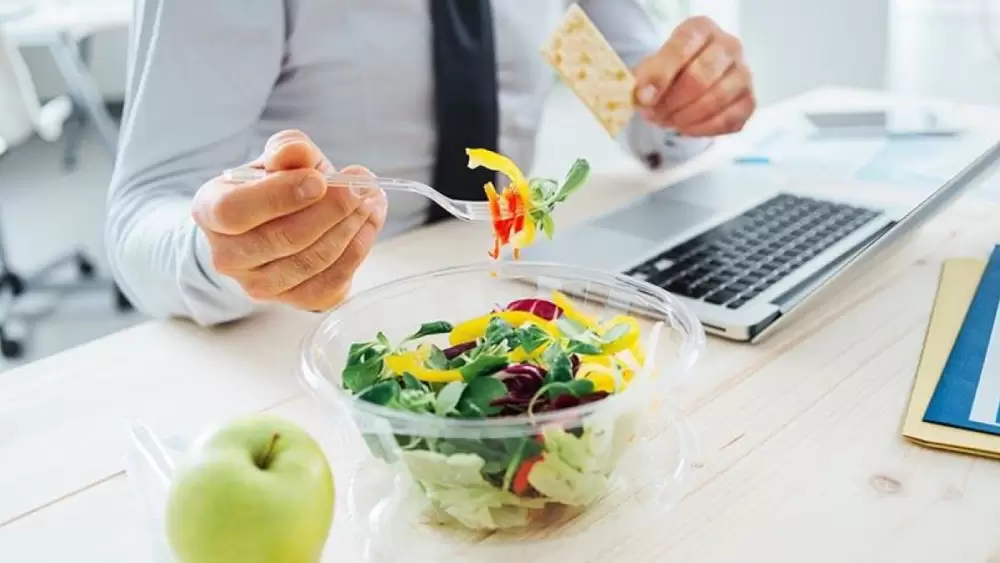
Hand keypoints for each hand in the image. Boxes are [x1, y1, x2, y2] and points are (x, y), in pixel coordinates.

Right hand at [192, 130, 387, 310]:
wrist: (276, 226)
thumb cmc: (274, 187)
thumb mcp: (278, 160)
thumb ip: (287, 149)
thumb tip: (297, 151)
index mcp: (211, 211)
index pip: (235, 211)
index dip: (280, 196)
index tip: (319, 180)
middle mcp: (228, 256)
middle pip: (283, 239)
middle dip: (331, 209)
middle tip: (360, 185)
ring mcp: (259, 285)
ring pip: (313, 260)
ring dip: (350, 226)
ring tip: (369, 198)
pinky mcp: (294, 301)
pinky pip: (332, 280)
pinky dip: (358, 248)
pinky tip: (368, 222)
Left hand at [633, 16, 754, 136]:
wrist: (689, 82)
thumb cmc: (670, 71)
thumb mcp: (651, 67)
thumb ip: (646, 78)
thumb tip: (643, 98)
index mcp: (701, 29)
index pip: (683, 46)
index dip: (661, 75)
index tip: (643, 99)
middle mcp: (728, 46)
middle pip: (701, 77)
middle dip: (672, 102)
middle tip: (653, 116)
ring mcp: (743, 73)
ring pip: (716, 100)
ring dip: (685, 118)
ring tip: (667, 122)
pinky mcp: (748, 101)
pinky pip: (728, 120)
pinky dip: (702, 129)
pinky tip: (685, 128)